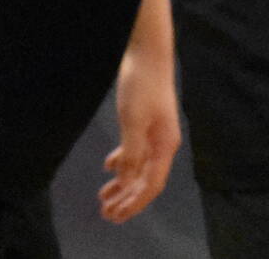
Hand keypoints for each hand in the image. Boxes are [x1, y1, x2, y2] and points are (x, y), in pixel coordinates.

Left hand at [99, 47, 179, 222]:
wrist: (148, 53)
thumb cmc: (142, 84)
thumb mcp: (133, 121)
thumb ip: (131, 152)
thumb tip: (128, 181)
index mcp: (165, 145)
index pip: (152, 185)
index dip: (134, 203)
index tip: (115, 216)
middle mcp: (163, 143)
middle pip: (146, 180)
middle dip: (127, 199)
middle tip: (106, 214)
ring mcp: (155, 133)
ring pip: (139, 168)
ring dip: (123, 184)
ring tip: (104, 197)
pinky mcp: (145, 123)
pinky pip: (135, 152)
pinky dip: (122, 164)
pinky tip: (109, 167)